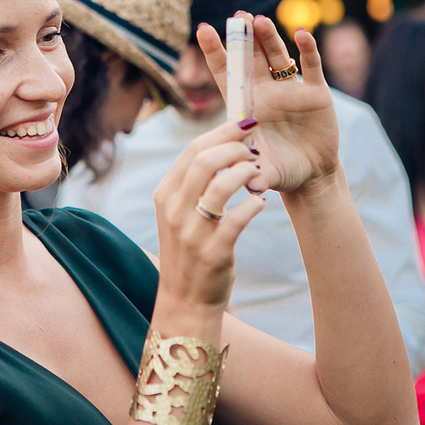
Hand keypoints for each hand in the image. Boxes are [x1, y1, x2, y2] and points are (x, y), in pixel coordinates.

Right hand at [153, 119, 265, 311]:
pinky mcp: (213, 253)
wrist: (186, 300)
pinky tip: (260, 202)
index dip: (221, 132)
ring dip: (246, 173)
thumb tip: (224, 147)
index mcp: (165, 195)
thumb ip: (193, 183)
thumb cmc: (189, 250)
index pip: (192, 151)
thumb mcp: (179, 214)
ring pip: (221, 186)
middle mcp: (174, 211)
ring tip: (259, 173)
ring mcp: (191, 233)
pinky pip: (238, 219)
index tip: (244, 124)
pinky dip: (253, 205)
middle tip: (255, 148)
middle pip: (205, 161)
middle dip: (235, 147)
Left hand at [196, 13, 338, 192]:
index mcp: (245, 105)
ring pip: (277, 56)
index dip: (214, 52)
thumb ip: (254, 173)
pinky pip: (311, 66)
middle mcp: (265, 91)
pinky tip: (301, 35)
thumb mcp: (263, 172)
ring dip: (269, 38)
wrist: (311, 176)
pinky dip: (307, 50)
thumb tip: (246, 183)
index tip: (202, 29)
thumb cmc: (279, 172)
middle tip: (237, 15)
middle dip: (243, 37)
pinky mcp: (316, 92)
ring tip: (259, 21)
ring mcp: (290, 89)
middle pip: (251, 58)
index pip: (225, 73)